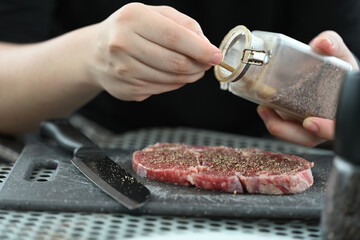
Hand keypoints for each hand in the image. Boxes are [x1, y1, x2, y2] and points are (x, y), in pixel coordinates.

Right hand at [87, 3, 221, 100]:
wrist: (96, 52)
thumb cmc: (131, 29)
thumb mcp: (155, 15)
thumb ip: (184, 25)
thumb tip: (206, 46)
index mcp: (132, 19)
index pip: (175, 37)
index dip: (200, 49)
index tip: (216, 56)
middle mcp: (122, 44)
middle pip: (175, 62)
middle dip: (198, 65)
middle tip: (206, 63)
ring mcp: (122, 70)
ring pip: (171, 79)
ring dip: (189, 76)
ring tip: (192, 69)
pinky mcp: (127, 90)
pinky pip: (162, 89)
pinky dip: (175, 83)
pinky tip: (172, 75)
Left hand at [258, 31, 358, 146]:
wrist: (328, 72)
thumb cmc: (338, 68)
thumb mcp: (340, 55)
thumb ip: (334, 45)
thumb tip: (322, 43)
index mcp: (342, 110)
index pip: (338, 127)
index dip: (326, 129)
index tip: (310, 123)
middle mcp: (326, 122)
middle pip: (309, 138)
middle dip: (289, 132)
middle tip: (272, 120)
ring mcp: (310, 124)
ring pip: (293, 135)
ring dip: (276, 125)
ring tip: (263, 109)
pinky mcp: (295, 122)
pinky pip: (284, 127)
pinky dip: (272, 119)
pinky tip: (263, 107)